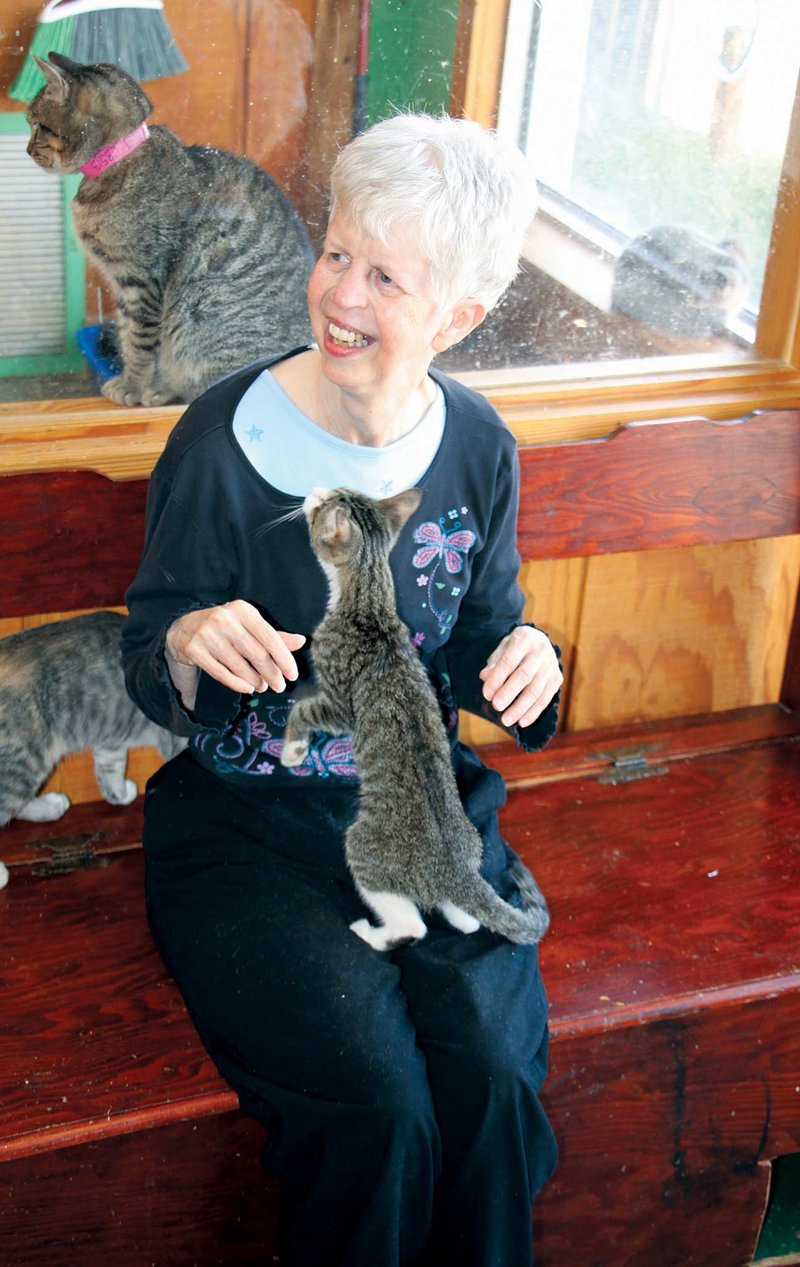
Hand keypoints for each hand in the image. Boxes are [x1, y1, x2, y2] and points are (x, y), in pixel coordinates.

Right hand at [166, 600, 305, 694]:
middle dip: (272, 673)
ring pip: (240, 666)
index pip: (270, 637)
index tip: (293, 675)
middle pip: (257, 654)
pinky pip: (221, 673)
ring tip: (262, 686)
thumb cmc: (225, 628)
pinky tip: (247, 689)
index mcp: (243, 610)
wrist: (184, 628)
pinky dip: (237, 684)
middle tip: (279, 686)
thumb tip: (301, 641)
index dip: (284, 659)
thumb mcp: (248, 625)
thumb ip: (274, 635)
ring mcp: (208, 634)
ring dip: (255, 680)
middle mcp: (225, 619)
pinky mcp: (194, 650)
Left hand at [479, 626, 561, 728]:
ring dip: (520, 707)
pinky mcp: (557, 678)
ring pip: (536, 690)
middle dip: (509, 693)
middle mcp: (541, 651)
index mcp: (524, 639)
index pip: (509, 661)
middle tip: (496, 706)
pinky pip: (546, 698)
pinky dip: (534, 712)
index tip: (486, 694)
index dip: (497, 678)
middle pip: (524, 676)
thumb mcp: (502, 649)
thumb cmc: (514, 649)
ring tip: (506, 720)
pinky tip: (522, 722)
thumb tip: (484, 677)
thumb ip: (494, 663)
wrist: (538, 643)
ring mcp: (551, 665)